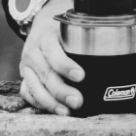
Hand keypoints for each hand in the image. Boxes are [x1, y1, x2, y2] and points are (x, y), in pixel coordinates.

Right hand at [18, 0, 83, 115]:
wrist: (42, 24)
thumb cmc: (62, 29)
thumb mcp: (70, 27)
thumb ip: (84, 39)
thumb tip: (111, 55)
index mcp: (45, 36)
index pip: (53, 52)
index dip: (65, 65)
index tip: (81, 76)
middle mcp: (33, 51)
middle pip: (46, 73)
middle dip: (61, 90)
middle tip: (78, 101)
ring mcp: (26, 65)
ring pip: (34, 87)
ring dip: (51, 102)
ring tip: (66, 111)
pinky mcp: (24, 76)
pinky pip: (28, 93)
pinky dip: (40, 104)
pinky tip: (55, 109)